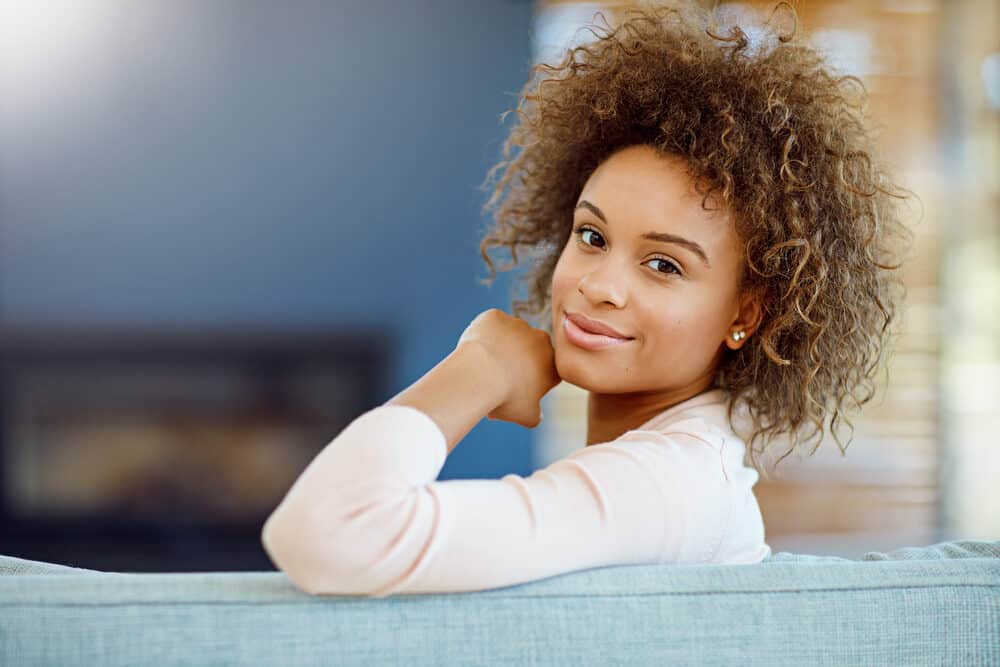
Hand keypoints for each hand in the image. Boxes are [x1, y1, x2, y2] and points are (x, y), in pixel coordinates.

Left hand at [456, 308, 561, 428]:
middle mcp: (540, 339)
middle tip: (497, 380)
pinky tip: (474, 351)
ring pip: (508, 336)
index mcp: (552, 363)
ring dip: (500, 347)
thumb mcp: (526, 416)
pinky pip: (489, 326)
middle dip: (518, 362)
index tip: (516, 391)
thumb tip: (537, 417)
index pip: (546, 371)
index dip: (531, 382)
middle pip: (529, 350)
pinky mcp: (495, 316)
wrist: (479, 374)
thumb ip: (536, 416)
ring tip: (482, 367)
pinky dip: (482, 336)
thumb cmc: (504, 397)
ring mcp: (517, 324)